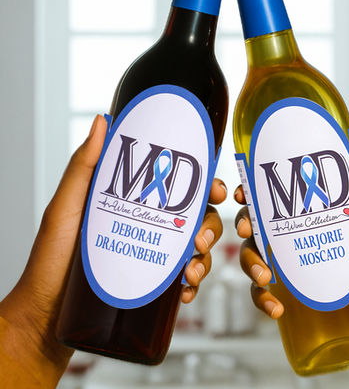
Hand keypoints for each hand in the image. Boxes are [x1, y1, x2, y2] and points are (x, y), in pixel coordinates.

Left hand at [0, 115, 226, 386]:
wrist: (45, 315)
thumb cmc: (50, 259)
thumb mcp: (67, 207)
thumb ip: (83, 166)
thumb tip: (102, 122)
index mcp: (136, 204)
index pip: (179, 188)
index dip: (206, 185)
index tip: (215, 189)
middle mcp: (150, 227)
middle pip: (197, 218)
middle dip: (211, 225)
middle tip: (201, 238)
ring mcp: (155, 256)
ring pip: (197, 249)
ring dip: (204, 258)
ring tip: (190, 271)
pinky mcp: (155, 285)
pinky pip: (186, 281)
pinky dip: (193, 285)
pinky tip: (185, 290)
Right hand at [235, 148, 348, 354]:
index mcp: (316, 221)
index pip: (279, 201)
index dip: (255, 194)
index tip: (244, 192)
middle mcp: (300, 244)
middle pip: (260, 228)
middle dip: (244, 226)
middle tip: (246, 230)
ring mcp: (296, 273)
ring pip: (256, 260)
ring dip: (251, 264)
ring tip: (264, 275)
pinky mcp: (297, 300)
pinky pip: (268, 297)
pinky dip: (263, 301)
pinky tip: (276, 307)